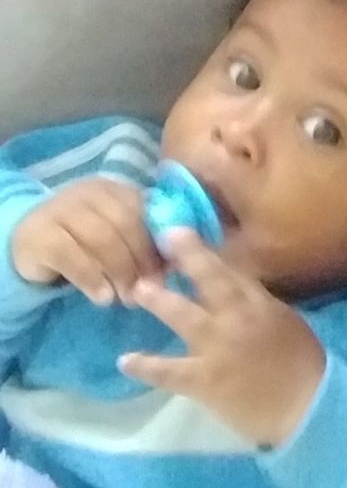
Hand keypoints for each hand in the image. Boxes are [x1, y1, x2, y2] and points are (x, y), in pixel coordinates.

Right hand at [10, 179, 162, 304]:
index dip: (161, 242)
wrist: (30, 241)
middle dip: (142, 258)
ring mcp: (61, 210)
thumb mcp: (117, 237)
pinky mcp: (39, 235)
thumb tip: (175, 265)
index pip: (146, 210)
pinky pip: (71, 257)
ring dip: (120, 271)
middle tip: (150, 289)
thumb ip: (144, 244)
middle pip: (126, 223)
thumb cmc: (84, 240)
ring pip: (101, 238)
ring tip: (128, 297)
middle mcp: (89, 192)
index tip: (170, 272)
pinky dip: (92, 279)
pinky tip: (103, 298)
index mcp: (115, 189)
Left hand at [119, 229, 326, 447]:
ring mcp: (219, 349)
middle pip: (212, 280)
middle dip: (189, 256)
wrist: (304, 406)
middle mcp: (239, 319)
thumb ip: (256, 301)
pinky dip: (147, 366)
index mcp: (261, 304)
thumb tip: (230, 283)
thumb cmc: (301, 362)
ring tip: (138, 289)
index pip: (232, 269)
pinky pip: (169, 371)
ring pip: (186, 317)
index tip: (184, 230)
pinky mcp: (204, 380)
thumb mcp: (284, 321)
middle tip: (165, 237)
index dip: (207, 249)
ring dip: (161, 301)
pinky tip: (125, 360)